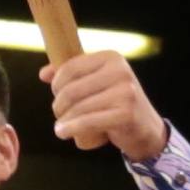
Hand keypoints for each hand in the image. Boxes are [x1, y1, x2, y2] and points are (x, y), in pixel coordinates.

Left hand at [44, 46, 166, 161]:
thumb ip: (72, 75)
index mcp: (111, 57)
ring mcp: (125, 92)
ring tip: (61, 127)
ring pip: (78, 107)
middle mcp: (120, 71)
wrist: (146, 128)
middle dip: (59, 105)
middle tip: (60, 114)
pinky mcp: (126, 113)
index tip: (56, 95)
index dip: (56, 84)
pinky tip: (64, 132)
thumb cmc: (117, 103)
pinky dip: (71, 128)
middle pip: (71, 89)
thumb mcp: (97, 83)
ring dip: (64, 120)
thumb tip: (43, 73)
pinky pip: (88, 121)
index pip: (70, 68)